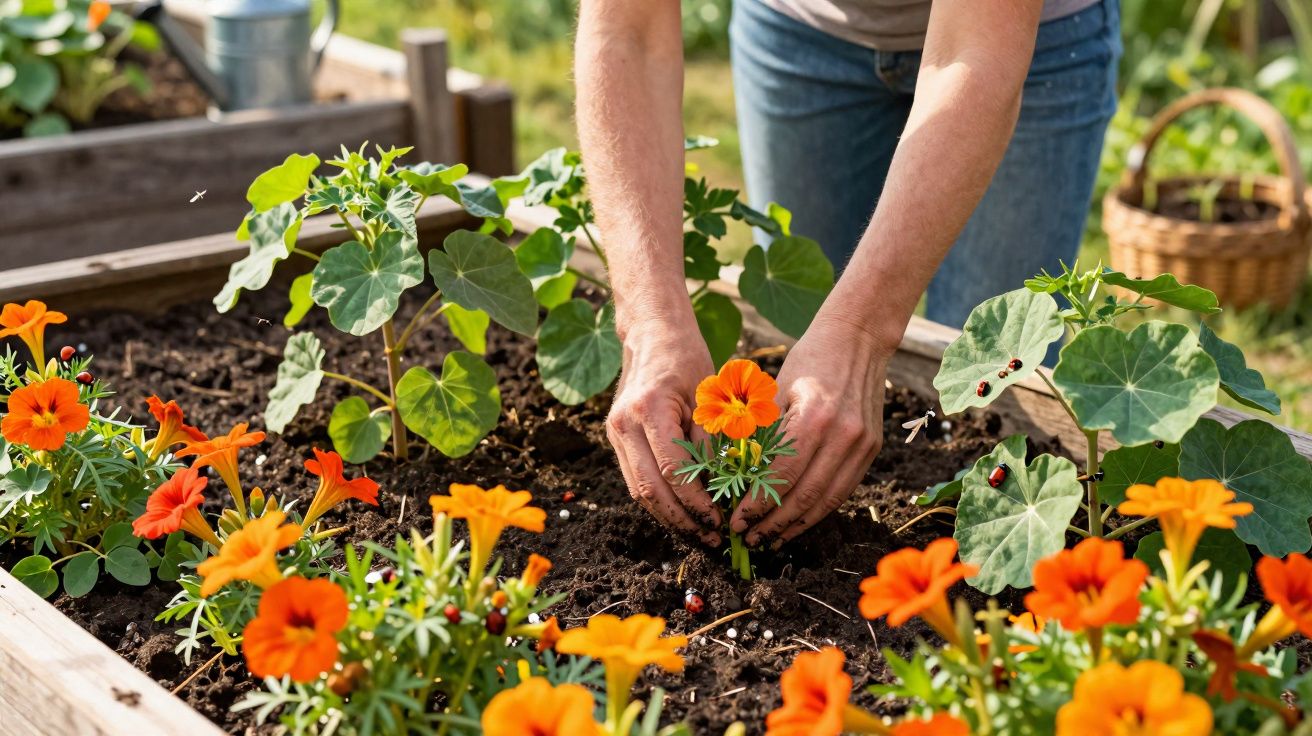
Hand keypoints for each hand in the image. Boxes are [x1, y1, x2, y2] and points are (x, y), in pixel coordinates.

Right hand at [607, 318, 723, 545]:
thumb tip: (723, 489)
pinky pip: (636, 479)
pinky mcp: (615, 440)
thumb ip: (712, 441)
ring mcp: (614, 433)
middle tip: (712, 536)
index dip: (696, 501)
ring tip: (700, 531)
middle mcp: (623, 424)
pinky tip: (683, 511)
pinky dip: (659, 500)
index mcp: (648, 409)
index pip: (672, 470)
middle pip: (650, 489)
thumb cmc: (687, 359)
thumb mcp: (709, 396)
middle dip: (682, 519)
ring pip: (639, 491)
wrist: (652, 335)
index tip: (720, 519)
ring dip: (669, 516)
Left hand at [732, 316, 891, 546]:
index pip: (781, 475)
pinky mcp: (872, 449)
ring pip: (827, 500)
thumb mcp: (775, 390)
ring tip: (771, 539)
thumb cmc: (809, 359)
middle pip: (805, 496)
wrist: (858, 338)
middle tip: (748, 539)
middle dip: (773, 524)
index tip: (736, 520)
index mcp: (814, 417)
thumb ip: (759, 433)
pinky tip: (798, 521)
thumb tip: (734, 479)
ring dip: (797, 526)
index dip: (757, 504)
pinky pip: (843, 490)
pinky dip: (819, 510)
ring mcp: (862, 445)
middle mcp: (843, 435)